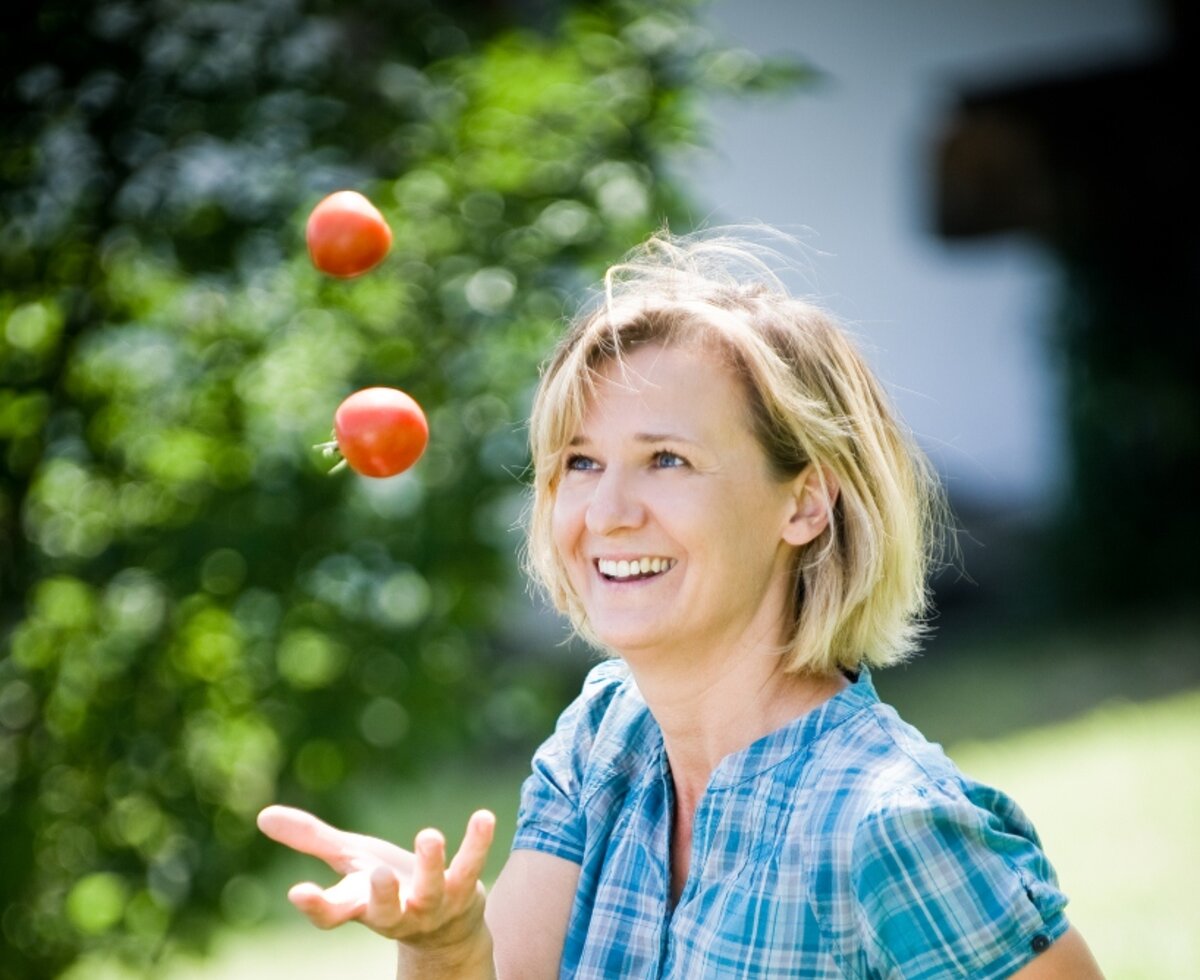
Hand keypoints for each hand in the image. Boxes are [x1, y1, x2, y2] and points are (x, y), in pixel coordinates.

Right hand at [256, 804, 495, 957]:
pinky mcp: (464, 891)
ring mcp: (432, 905)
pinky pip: (471, 867)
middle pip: (385, 911)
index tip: (299, 893)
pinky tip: (484, 816)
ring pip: (431, 890)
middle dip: (381, 895)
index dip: (316, 907)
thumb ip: (311, 839)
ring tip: (429, 835)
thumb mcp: (350, 861)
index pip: (333, 914)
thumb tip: (263, 815)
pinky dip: (477, 843)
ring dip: (431, 864)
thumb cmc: (389, 886)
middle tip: (376, 874)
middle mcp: (396, 912)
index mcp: (361, 906)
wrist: (446, 927)